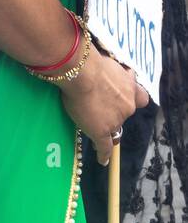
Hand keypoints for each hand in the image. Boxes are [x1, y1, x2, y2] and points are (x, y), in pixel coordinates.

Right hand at [60, 46, 148, 164]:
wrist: (82, 73)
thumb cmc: (90, 63)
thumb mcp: (107, 63)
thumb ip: (111, 73)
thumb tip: (102, 72)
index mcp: (130, 86)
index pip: (139, 96)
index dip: (133, 97)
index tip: (126, 96)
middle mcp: (127, 105)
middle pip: (126, 111)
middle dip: (117, 108)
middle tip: (102, 103)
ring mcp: (115, 120)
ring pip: (114, 126)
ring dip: (107, 122)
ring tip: (90, 117)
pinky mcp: (101, 132)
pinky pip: (104, 147)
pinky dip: (103, 154)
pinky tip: (102, 159)